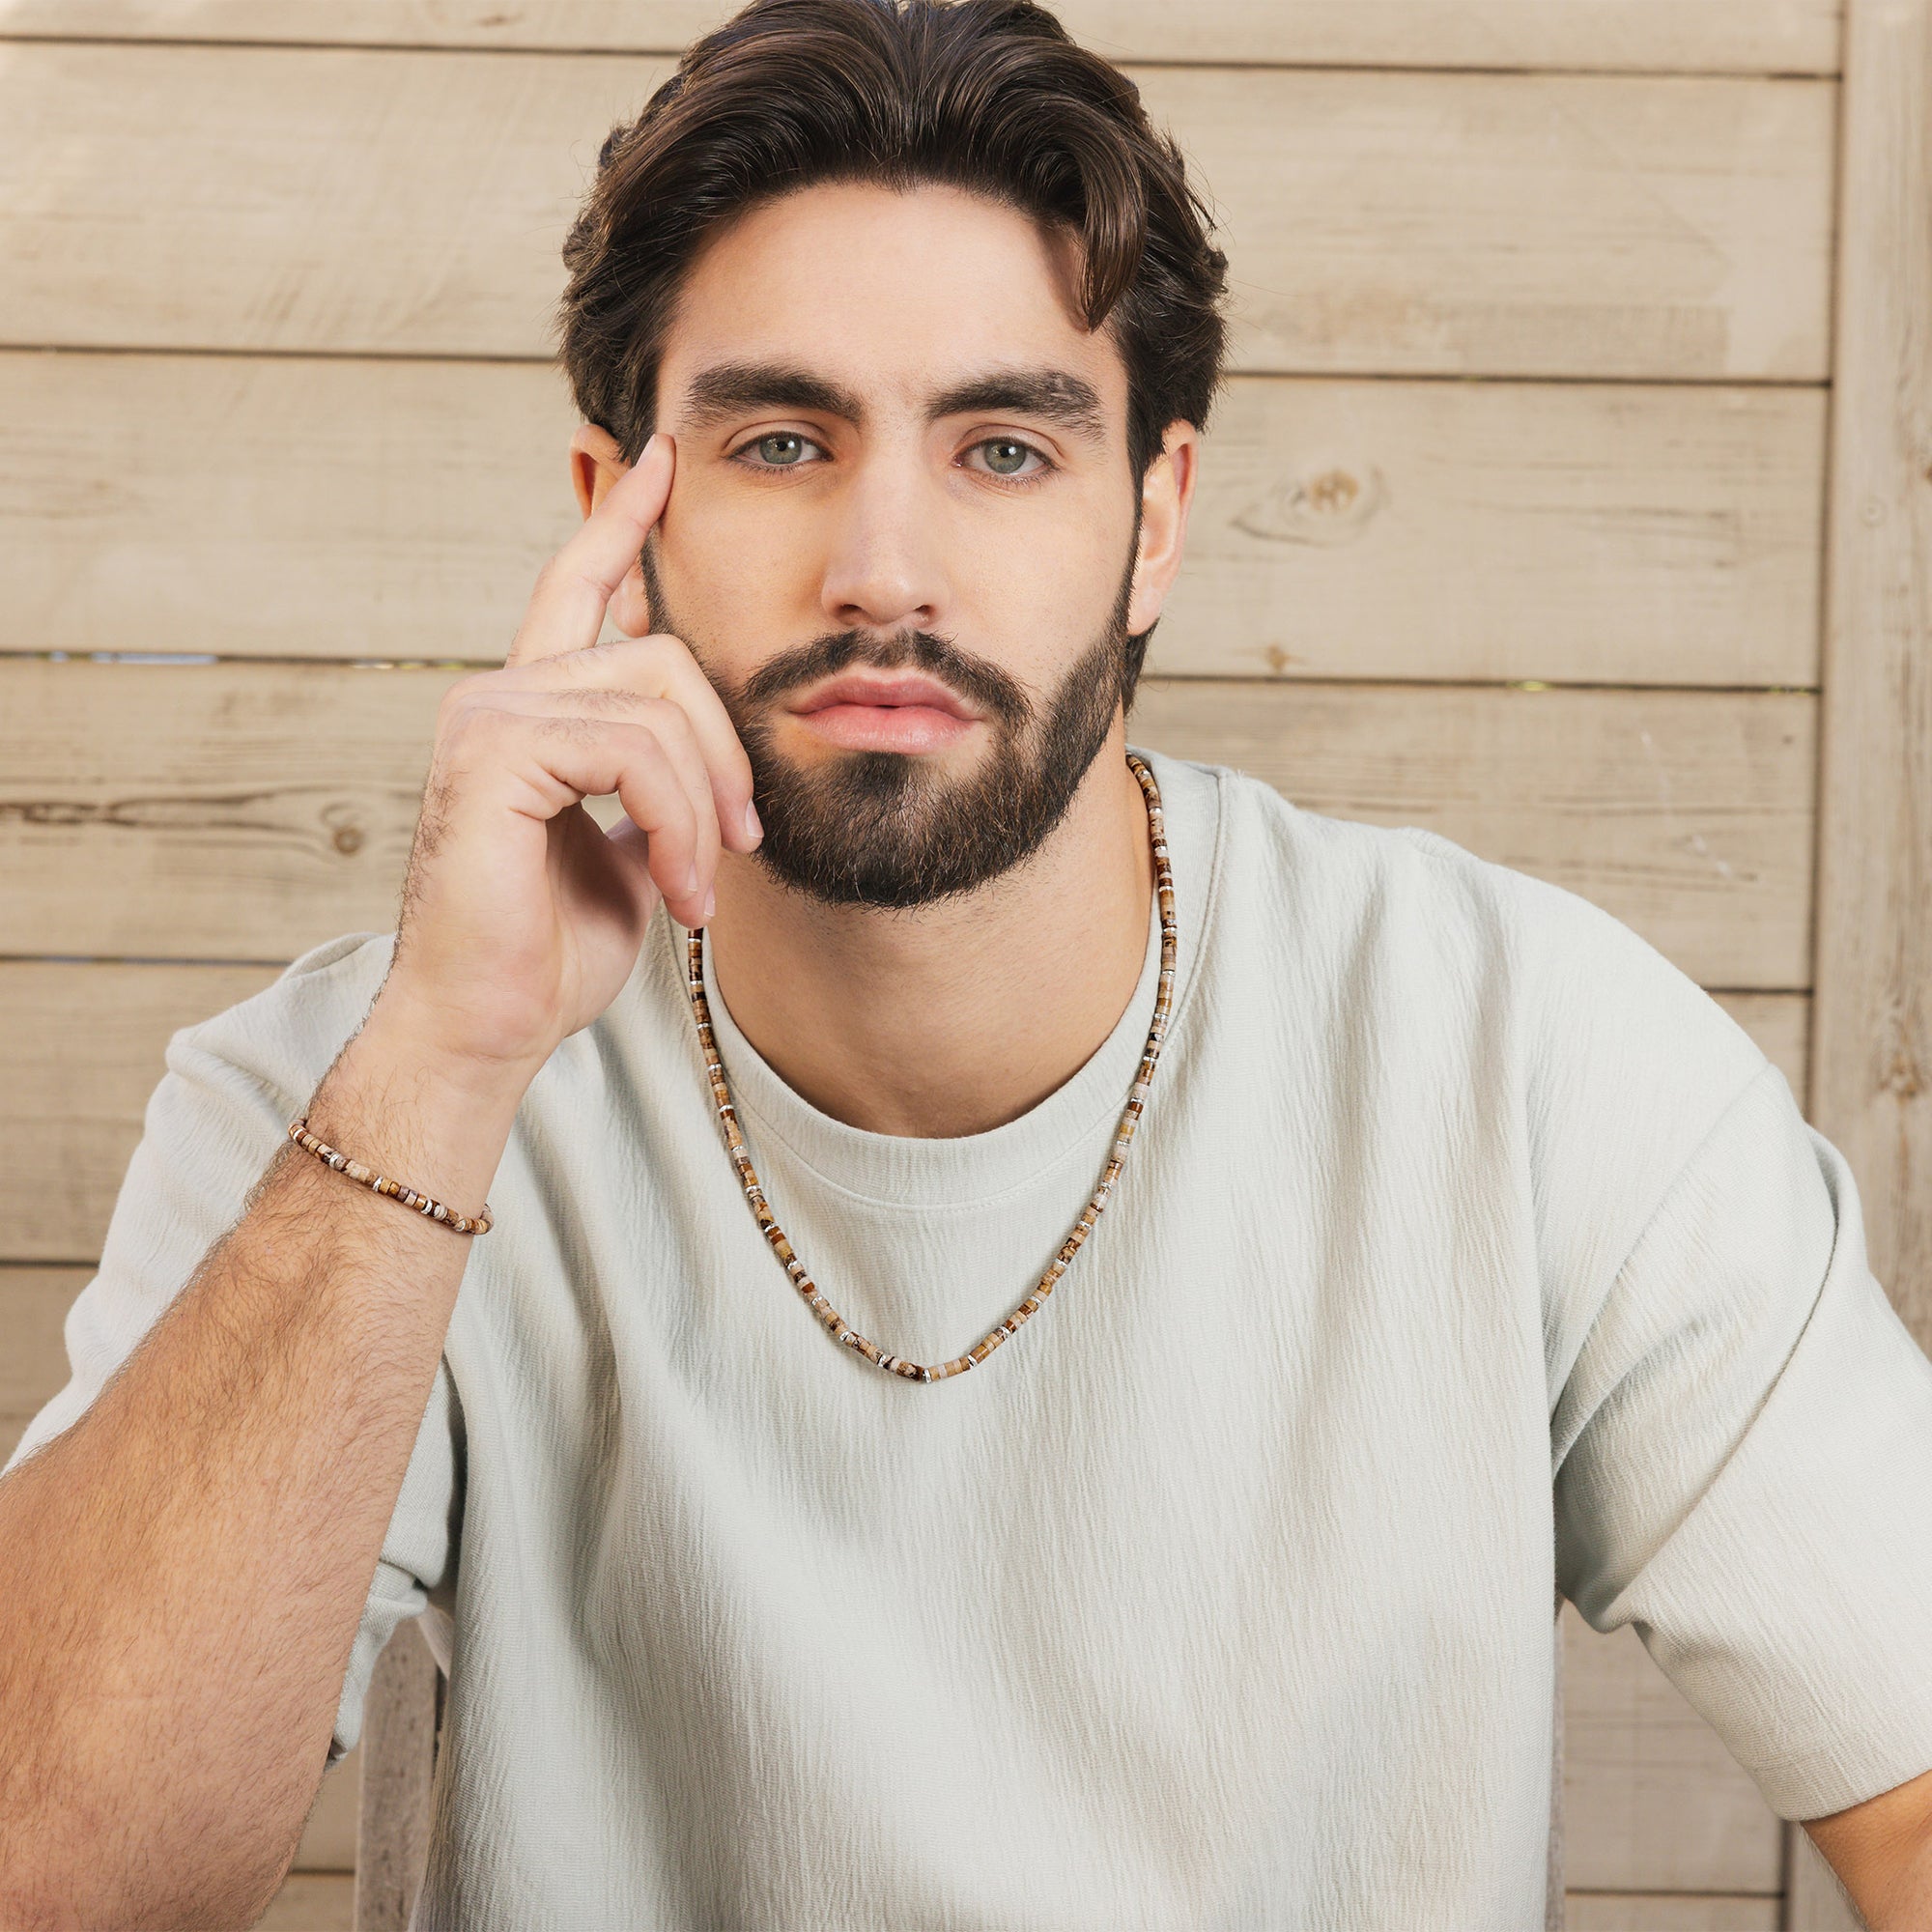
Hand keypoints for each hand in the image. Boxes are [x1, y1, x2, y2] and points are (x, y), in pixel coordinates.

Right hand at [375, 434, 760, 1073]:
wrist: (486, 1028)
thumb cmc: (548, 955)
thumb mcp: (630, 859)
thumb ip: (656, 794)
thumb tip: (706, 771)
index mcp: (531, 711)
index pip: (578, 589)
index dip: (622, 522)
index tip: (660, 458)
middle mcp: (500, 695)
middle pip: (663, 657)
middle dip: (725, 753)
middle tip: (743, 842)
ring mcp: (489, 715)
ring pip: (658, 705)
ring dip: (705, 807)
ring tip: (702, 888)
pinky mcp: (493, 751)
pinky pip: (633, 751)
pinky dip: (677, 824)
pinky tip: (678, 891)